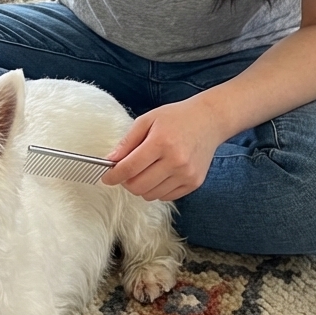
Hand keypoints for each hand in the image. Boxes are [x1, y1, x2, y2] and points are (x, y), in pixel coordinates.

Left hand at [100, 98, 224, 201]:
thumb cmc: (176, 117)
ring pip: (151, 195)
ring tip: (145, 171)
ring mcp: (187, 174)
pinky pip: (166, 197)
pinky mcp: (194, 183)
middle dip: (126, 182)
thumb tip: (110, 160)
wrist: (209, 120)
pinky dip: (157, 189)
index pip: (130, 168)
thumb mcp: (147, 120)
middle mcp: (176, 161)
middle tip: (125, 172)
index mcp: (161, 142)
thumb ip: (127, 141)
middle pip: (139, 186)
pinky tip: (159, 174)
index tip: (106, 177)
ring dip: (141, 187)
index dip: (113, 176)